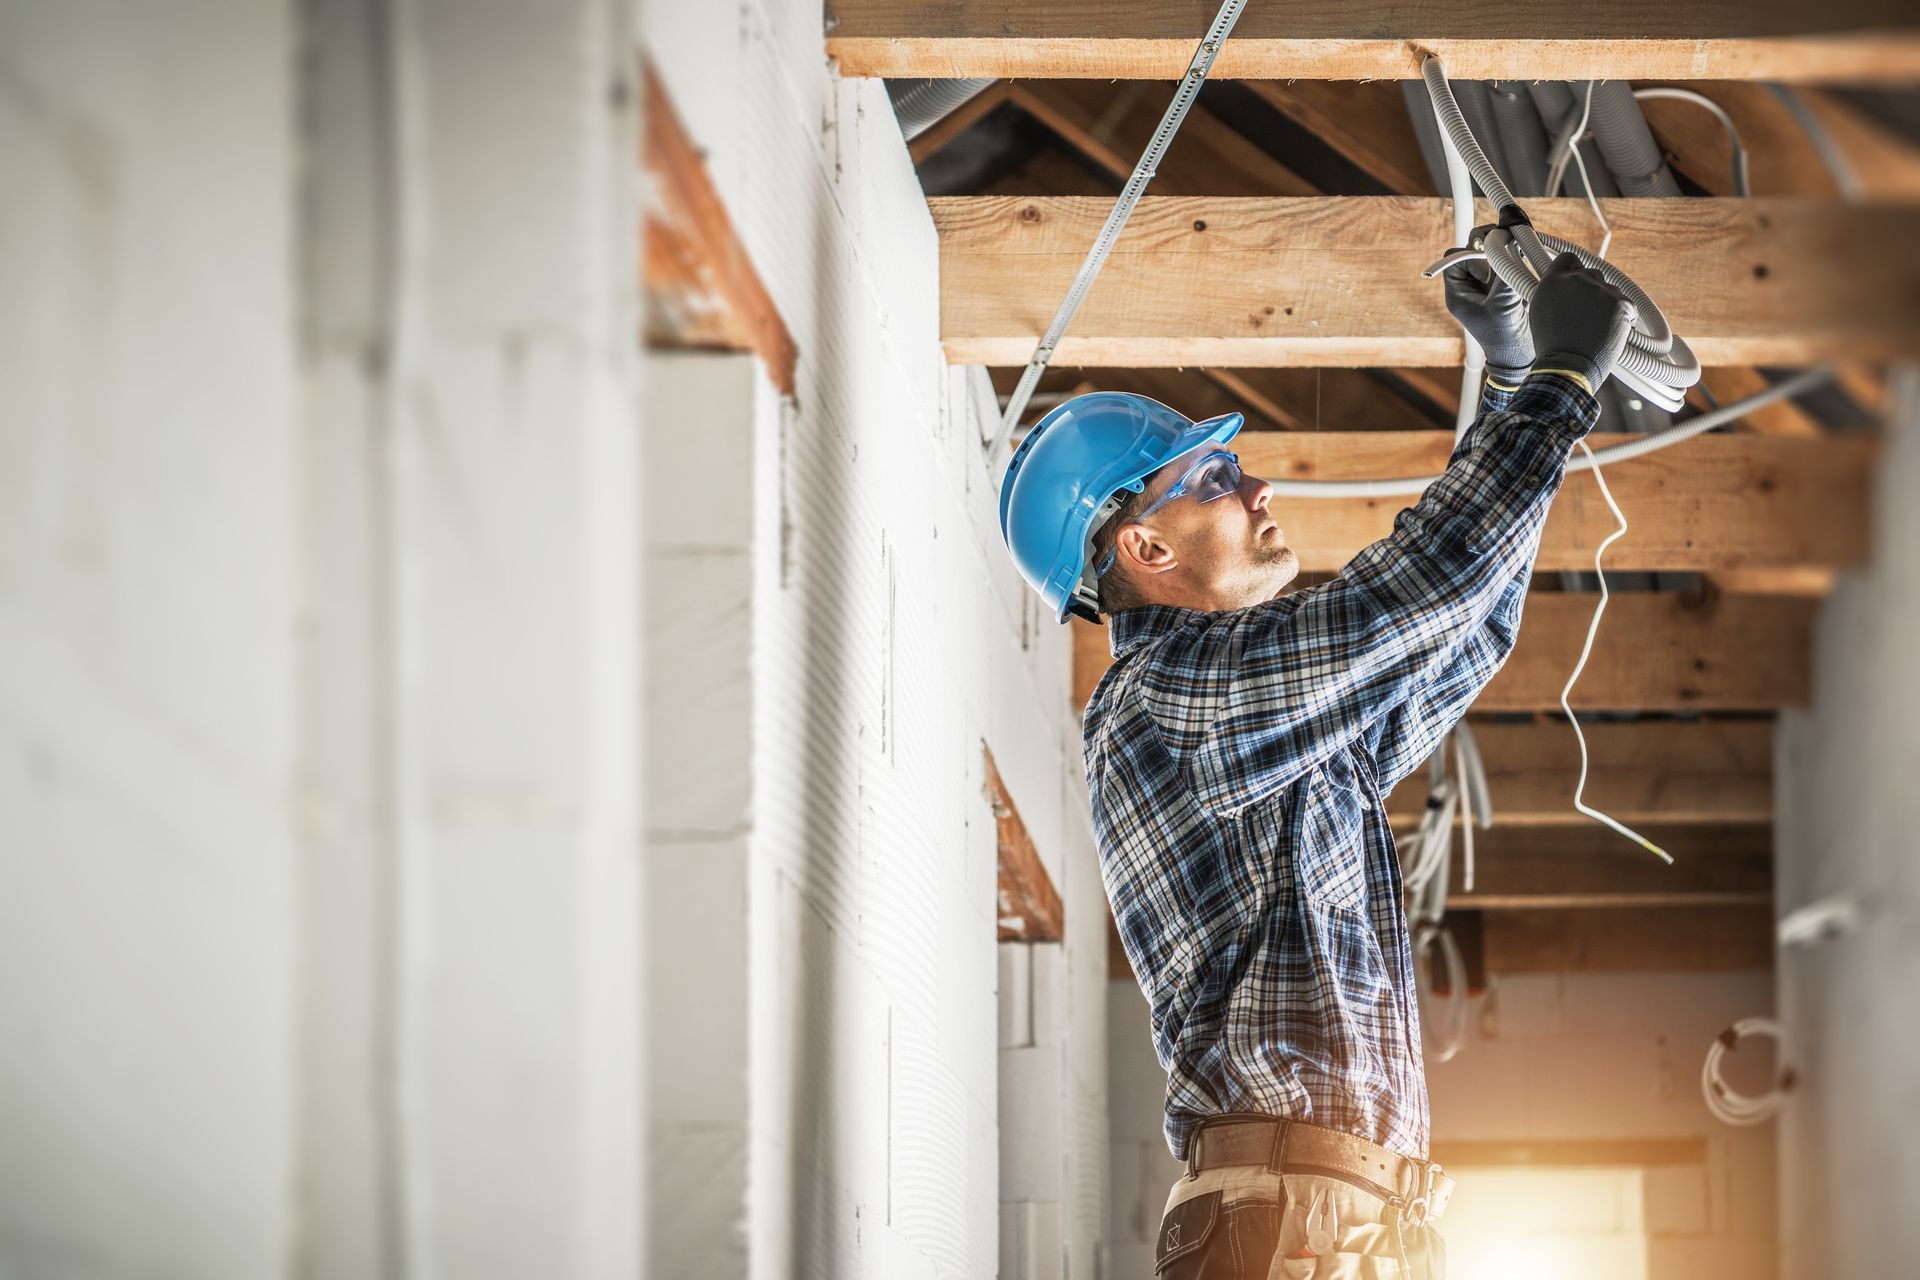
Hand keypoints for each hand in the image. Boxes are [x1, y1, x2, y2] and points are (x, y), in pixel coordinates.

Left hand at [1441, 226, 1532, 380]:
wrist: (1520, 356)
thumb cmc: (1505, 337)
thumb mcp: (1504, 305)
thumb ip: (1503, 274)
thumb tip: (1507, 244)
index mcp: (1458, 294)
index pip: (1454, 260)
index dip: (1471, 255)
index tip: (1490, 265)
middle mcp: (1469, 287)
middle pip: (1470, 251)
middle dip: (1487, 243)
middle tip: (1506, 241)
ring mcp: (1486, 285)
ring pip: (1487, 253)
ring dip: (1502, 247)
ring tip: (1517, 247)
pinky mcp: (1501, 284)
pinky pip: (1503, 260)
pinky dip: (1512, 254)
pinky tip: (1524, 254)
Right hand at [1526, 251, 1635, 390]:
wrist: (1568, 365)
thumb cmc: (1552, 347)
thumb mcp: (1541, 313)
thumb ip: (1554, 293)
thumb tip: (1565, 286)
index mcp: (1554, 280)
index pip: (1568, 258)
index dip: (1573, 268)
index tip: (1576, 278)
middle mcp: (1578, 279)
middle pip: (1592, 273)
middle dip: (1591, 290)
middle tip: (1587, 313)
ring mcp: (1602, 289)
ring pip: (1610, 290)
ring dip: (1606, 304)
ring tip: (1596, 329)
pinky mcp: (1622, 302)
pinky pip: (1626, 304)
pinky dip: (1622, 317)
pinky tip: (1609, 332)